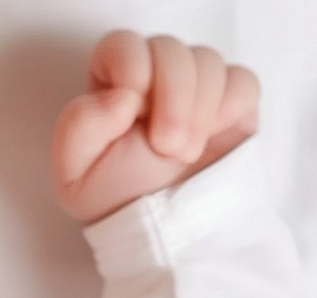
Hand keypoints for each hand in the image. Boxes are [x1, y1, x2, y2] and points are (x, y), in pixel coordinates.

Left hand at [53, 31, 259, 225]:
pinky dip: (229, 109)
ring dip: (198, 110)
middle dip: (172, 96)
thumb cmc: (117, 201)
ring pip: (207, 60)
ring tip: (183, 156)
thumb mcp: (75, 175)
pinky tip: (211, 141)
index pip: (123, 44)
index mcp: (110, 88)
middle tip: (166, 147)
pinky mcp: (231, 102)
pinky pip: (241, 81)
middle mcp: (153, 78)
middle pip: (169, 47)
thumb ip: (79, 127)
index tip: (133, 112)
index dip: (132, 66)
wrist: (163, 232)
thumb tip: (121, 96)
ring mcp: (194, 87)